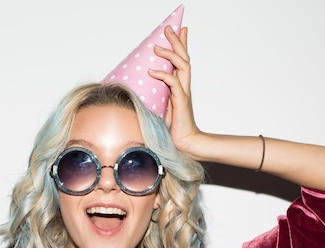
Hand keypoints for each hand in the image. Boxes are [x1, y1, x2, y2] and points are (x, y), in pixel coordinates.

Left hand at [149, 25, 202, 156]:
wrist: (184, 143)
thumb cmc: (172, 128)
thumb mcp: (161, 108)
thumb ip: (156, 96)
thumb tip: (141, 90)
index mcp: (180, 86)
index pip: (182, 61)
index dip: (181, 45)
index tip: (180, 30)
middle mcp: (184, 86)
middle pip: (184, 57)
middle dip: (177, 41)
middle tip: (170, 28)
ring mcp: (183, 92)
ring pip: (182, 65)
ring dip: (170, 53)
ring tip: (158, 46)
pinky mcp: (181, 101)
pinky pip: (173, 82)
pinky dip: (162, 74)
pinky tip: (152, 71)